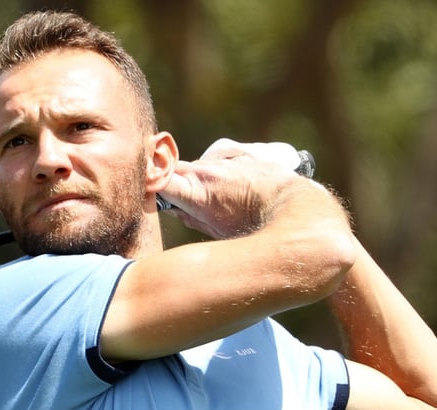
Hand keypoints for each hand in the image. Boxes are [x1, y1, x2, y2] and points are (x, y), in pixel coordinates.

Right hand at [159, 139, 308, 238]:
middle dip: (170, 182)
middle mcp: (204, 170)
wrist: (292, 205)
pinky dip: (218, 171)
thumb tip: (173, 207)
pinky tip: (232, 185)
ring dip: (198, 178)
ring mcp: (221, 159)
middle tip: (178, 200)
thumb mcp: (215, 229)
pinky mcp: (237, 153)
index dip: (146, 184)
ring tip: (216, 197)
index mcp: (195, 191)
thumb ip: (189, 216)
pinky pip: (217, 160)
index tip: (143, 192)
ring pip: (196, 166)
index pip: (156, 180)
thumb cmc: (253, 224)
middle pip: (173, 170)